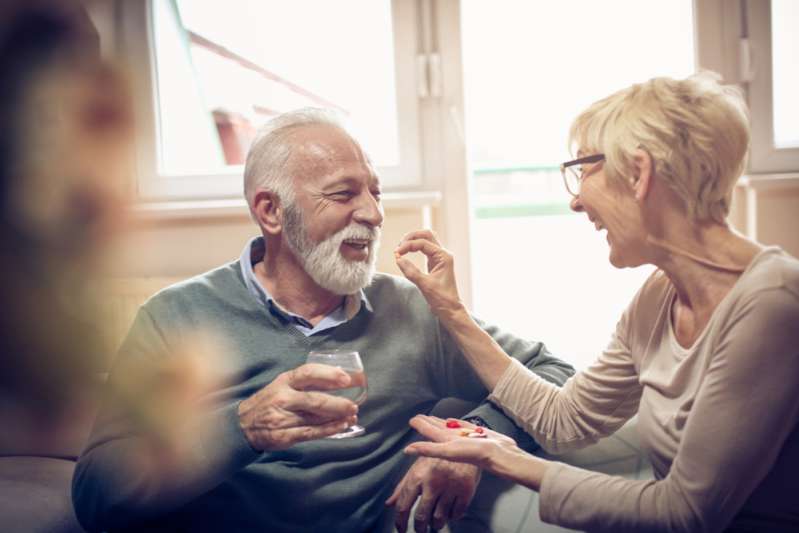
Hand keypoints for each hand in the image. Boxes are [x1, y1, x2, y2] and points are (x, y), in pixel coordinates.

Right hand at [237, 363, 358, 450]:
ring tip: (352, 415)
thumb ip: (305, 382)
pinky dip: (328, 430)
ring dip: (337, 417)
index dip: (329, 375)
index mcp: (284, 381)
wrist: (242, 425)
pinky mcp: (284, 436)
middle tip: (355, 404)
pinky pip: (311, 433)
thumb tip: (338, 376)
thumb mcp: (282, 385)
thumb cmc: (269, 401)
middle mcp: (283, 398)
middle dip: (338, 402)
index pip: (308, 373)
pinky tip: (341, 426)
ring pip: (315, 418)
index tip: (346, 378)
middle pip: (315, 400)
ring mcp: (283, 418)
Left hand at [385, 456, 479, 532]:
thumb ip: (403, 486)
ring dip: (435, 524)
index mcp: (417, 475)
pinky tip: (449, 513)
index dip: (400, 522)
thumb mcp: (418, 466)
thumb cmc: (438, 456)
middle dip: (419, 528)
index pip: (404, 506)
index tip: (401, 529)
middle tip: (420, 530)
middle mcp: (432, 482)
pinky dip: (451, 517)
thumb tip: (389, 504)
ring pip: (439, 518)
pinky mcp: (465, 490)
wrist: (464, 443)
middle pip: (421, 516)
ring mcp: (449, 487)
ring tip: (435, 522)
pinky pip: (456, 514)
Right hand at [394, 230, 464, 319]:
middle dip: (411, 237)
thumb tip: (398, 259)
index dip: (408, 245)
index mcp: (444, 257)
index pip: (423, 243)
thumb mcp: (425, 285)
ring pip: (426, 240)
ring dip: (413, 241)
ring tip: (401, 249)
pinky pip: (425, 250)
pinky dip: (414, 248)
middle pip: (426, 235)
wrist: (450, 310)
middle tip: (399, 247)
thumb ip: (411, 271)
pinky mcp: (435, 264)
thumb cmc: (442, 299)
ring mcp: (439, 258)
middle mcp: (443, 254)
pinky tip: (406, 254)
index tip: (397, 253)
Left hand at [404, 415, 519, 472]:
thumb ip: (428, 449)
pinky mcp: (477, 433)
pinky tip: (452, 420)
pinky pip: (463, 426)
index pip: (428, 431)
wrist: (502, 455)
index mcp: (445, 443)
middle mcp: (453, 440)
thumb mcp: (449, 451)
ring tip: (432, 417)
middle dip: (427, 423)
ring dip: (439, 422)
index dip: (420, 425)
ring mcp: (465, 437)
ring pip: (449, 427)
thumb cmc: (477, 454)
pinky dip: (456, 422)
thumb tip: (407, 450)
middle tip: (418, 416)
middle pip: (436, 429)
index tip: (411, 419)